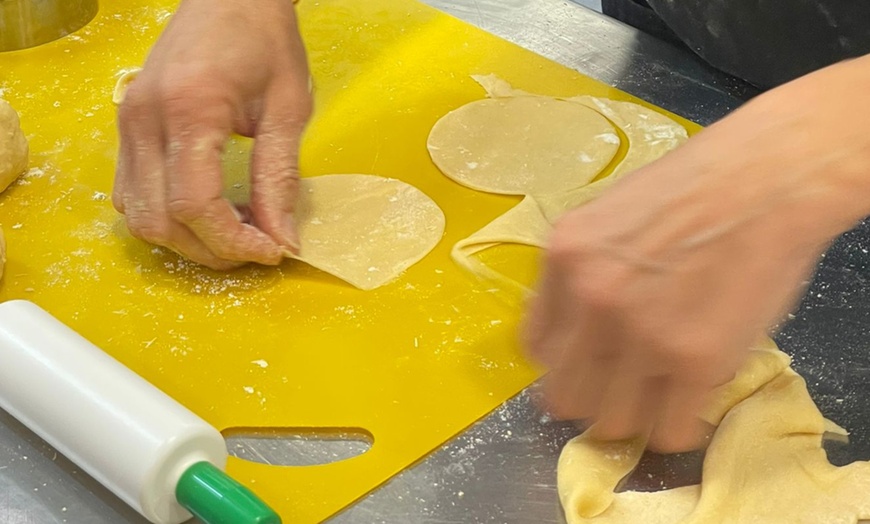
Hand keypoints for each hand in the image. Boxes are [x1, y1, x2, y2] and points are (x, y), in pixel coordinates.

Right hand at [113, 0, 311, 269]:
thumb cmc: (264, 42)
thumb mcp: (288, 109)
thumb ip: (280, 179)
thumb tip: (282, 239)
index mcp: (189, 110)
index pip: (195, 205)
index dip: (234, 242)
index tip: (273, 251)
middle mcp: (145, 120)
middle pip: (160, 220)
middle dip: (211, 250)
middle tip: (257, 247)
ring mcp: (128, 123)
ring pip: (138, 215)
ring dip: (186, 240)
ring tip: (235, 231)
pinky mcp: (126, 126)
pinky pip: (131, 193)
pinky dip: (166, 217)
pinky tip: (208, 211)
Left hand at [524, 55, 869, 451]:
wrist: (767, 177)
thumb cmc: (693, 186)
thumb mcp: (604, 216)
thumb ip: (579, 272)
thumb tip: (572, 328)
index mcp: (563, 259)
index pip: (535, 348)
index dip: (562, 363)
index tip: (582, 367)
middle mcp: (591, 301)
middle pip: (565, 395)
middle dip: (589, 399)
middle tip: (617, 391)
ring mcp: (641, 335)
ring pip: (611, 422)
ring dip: (630, 418)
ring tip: (653, 402)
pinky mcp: (696, 362)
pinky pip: (668, 429)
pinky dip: (674, 429)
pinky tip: (685, 410)